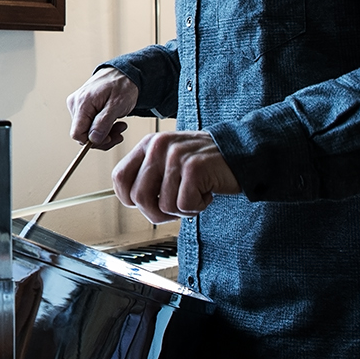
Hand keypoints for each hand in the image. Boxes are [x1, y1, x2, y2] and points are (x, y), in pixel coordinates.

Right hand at [67, 66, 136, 149]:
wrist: (123, 73)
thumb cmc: (122, 85)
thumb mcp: (117, 105)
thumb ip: (103, 123)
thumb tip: (93, 139)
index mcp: (82, 103)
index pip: (77, 134)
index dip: (93, 142)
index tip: (110, 139)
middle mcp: (75, 104)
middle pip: (82, 134)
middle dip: (103, 138)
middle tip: (120, 133)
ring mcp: (77, 105)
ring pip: (86, 131)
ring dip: (105, 133)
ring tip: (120, 126)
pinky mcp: (82, 107)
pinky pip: (88, 124)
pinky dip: (102, 127)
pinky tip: (113, 122)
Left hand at [112, 131, 240, 223]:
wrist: (239, 153)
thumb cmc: (203, 164)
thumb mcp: (169, 160)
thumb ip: (149, 175)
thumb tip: (130, 200)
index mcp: (148, 144)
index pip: (119, 178)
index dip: (129, 199)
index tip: (147, 204)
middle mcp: (158, 147)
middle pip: (138, 197)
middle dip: (157, 213)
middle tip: (176, 209)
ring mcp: (176, 156)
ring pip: (163, 205)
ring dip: (182, 210)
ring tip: (196, 195)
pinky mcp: (194, 168)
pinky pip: (184, 205)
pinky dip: (197, 207)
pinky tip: (206, 194)